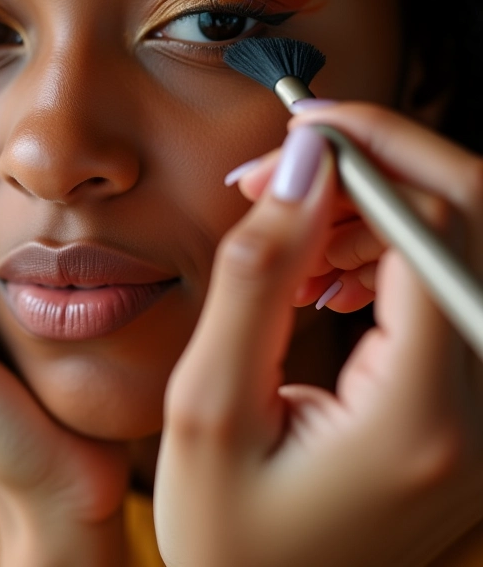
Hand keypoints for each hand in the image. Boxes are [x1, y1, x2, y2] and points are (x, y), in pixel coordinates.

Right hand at [155, 104, 482, 566]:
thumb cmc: (228, 531)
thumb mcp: (207, 403)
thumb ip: (255, 276)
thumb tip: (296, 167)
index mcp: (421, 414)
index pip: (435, 224)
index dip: (364, 154)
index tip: (289, 137)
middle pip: (471, 218)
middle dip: (374, 167)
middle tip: (283, 174)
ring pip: (462, 244)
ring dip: (375, 210)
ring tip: (293, 234)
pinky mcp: (472, 403)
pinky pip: (449, 285)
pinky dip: (387, 253)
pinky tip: (329, 272)